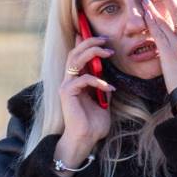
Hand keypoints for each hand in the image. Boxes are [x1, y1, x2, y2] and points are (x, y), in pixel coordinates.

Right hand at [59, 34, 115, 158]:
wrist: (85, 139)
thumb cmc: (93, 124)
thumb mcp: (103, 102)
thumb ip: (103, 89)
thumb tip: (110, 79)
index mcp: (76, 81)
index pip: (78, 56)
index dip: (85, 43)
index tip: (100, 37)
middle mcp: (69, 81)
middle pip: (75, 52)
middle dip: (89, 42)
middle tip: (105, 40)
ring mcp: (66, 85)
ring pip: (75, 59)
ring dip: (92, 52)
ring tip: (108, 52)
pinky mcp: (67, 92)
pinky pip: (83, 79)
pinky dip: (98, 81)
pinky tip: (110, 88)